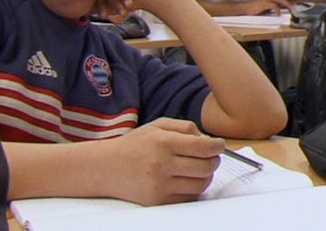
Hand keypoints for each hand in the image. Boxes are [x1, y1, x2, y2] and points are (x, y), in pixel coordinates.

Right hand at [102, 118, 225, 204]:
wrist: (106, 168)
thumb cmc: (135, 144)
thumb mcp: (158, 125)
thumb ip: (186, 127)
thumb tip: (208, 140)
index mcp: (164, 142)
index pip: (204, 147)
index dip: (218, 146)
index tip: (219, 145)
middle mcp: (162, 164)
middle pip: (206, 167)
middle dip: (215, 161)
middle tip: (212, 157)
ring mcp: (160, 184)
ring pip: (201, 184)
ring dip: (207, 176)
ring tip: (200, 168)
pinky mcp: (157, 200)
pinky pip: (188, 196)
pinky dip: (194, 188)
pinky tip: (187, 179)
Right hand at [242, 0, 292, 15]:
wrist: (248, 8)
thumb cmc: (261, 6)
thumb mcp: (273, 4)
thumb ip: (282, 3)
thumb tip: (292, 4)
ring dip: (287, 3)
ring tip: (292, 9)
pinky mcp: (264, 3)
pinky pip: (273, 6)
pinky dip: (277, 10)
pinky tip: (279, 14)